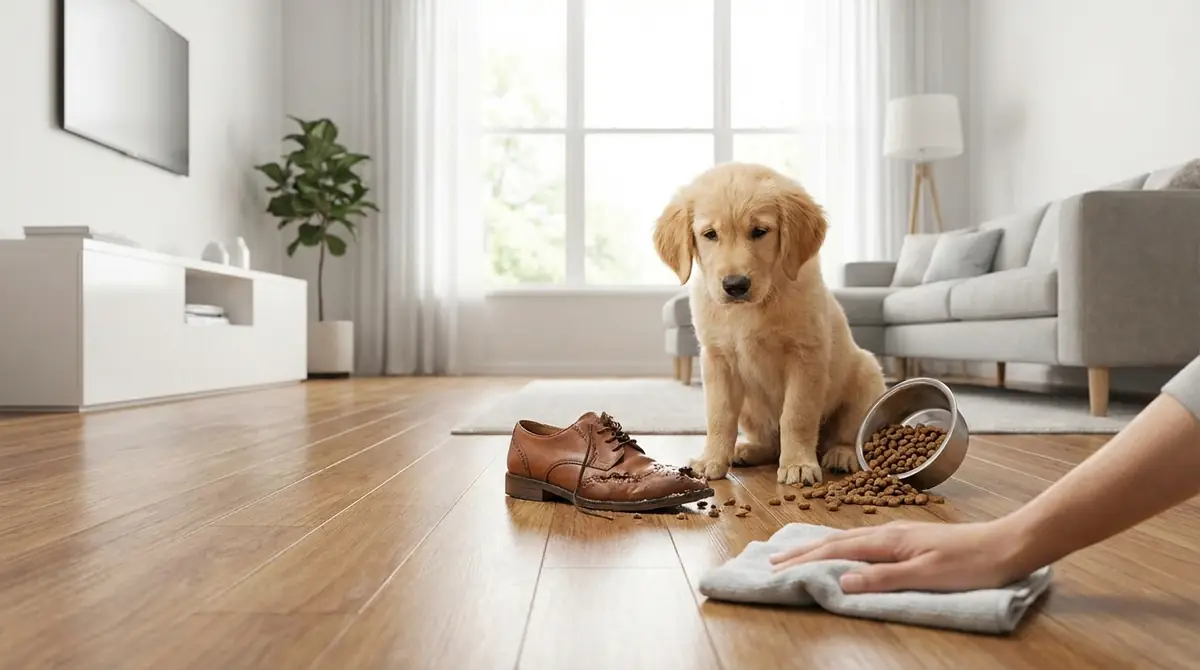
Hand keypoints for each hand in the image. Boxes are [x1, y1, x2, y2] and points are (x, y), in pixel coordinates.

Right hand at [767, 519, 1031, 593]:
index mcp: (888, 541)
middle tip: (772, 559)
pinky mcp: (909, 540)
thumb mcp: (927, 577)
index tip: (777, 567)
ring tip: (797, 551)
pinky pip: (863, 541)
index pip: (837, 550)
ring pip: (848, 538)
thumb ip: (884, 579)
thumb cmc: (971, 564)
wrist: (1007, 546)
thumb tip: (842, 580)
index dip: (805, 559)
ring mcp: (898, 534)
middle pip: (836, 541)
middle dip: (802, 550)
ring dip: (819, 546)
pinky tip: (843, 549)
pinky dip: (841, 546)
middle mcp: (888, 532)